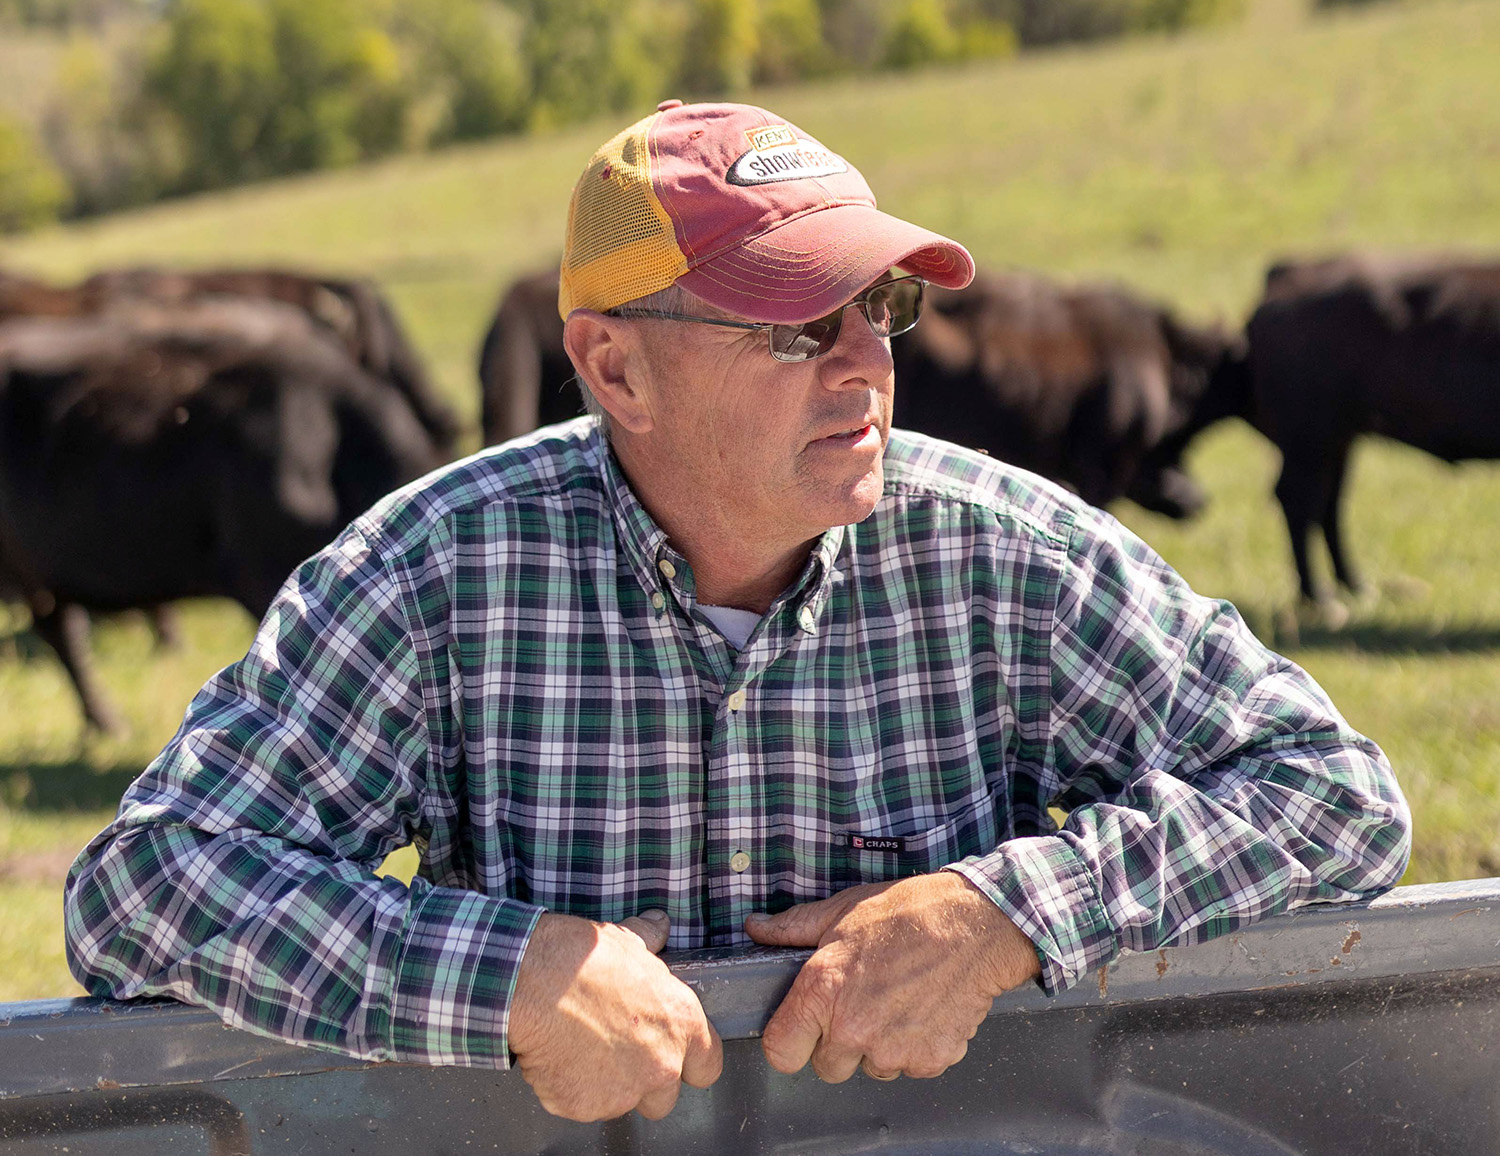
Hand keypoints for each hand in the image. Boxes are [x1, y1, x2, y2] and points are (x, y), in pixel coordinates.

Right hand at [507, 909, 723, 1120]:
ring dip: (606, 1085)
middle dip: (644, 1081)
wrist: (534, 982)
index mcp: (681, 1024)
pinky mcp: (584, 1106)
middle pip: (665, 1097)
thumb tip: (658, 925)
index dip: (690, 1062)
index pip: (708, 1067)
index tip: (676, 1055)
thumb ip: (650, 939)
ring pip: (620, 1102)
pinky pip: (581, 1105)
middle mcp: (661, 1065)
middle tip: (617, 1050)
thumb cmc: (582, 961)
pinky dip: (570, 1088)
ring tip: (581, 1046)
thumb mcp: (627, 941)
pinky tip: (558, 1055)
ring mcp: (623, 1092)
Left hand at [745, 872, 1039, 1081]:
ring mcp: (893, 1050)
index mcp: (823, 991)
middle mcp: (853, 1029)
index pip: (780, 1052)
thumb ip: (793, 928)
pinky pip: (909, 1066)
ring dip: (878, 1045)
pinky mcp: (929, 1061)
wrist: (976, 925)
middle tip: (860, 1002)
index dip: (788, 1040)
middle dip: (838, 1042)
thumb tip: (757, 927)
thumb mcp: (842, 910)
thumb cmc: (910, 912)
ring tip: (896, 999)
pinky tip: (922, 1008)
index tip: (800, 1028)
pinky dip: (915, 1045)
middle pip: (827, 1068)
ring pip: (870, 1068)